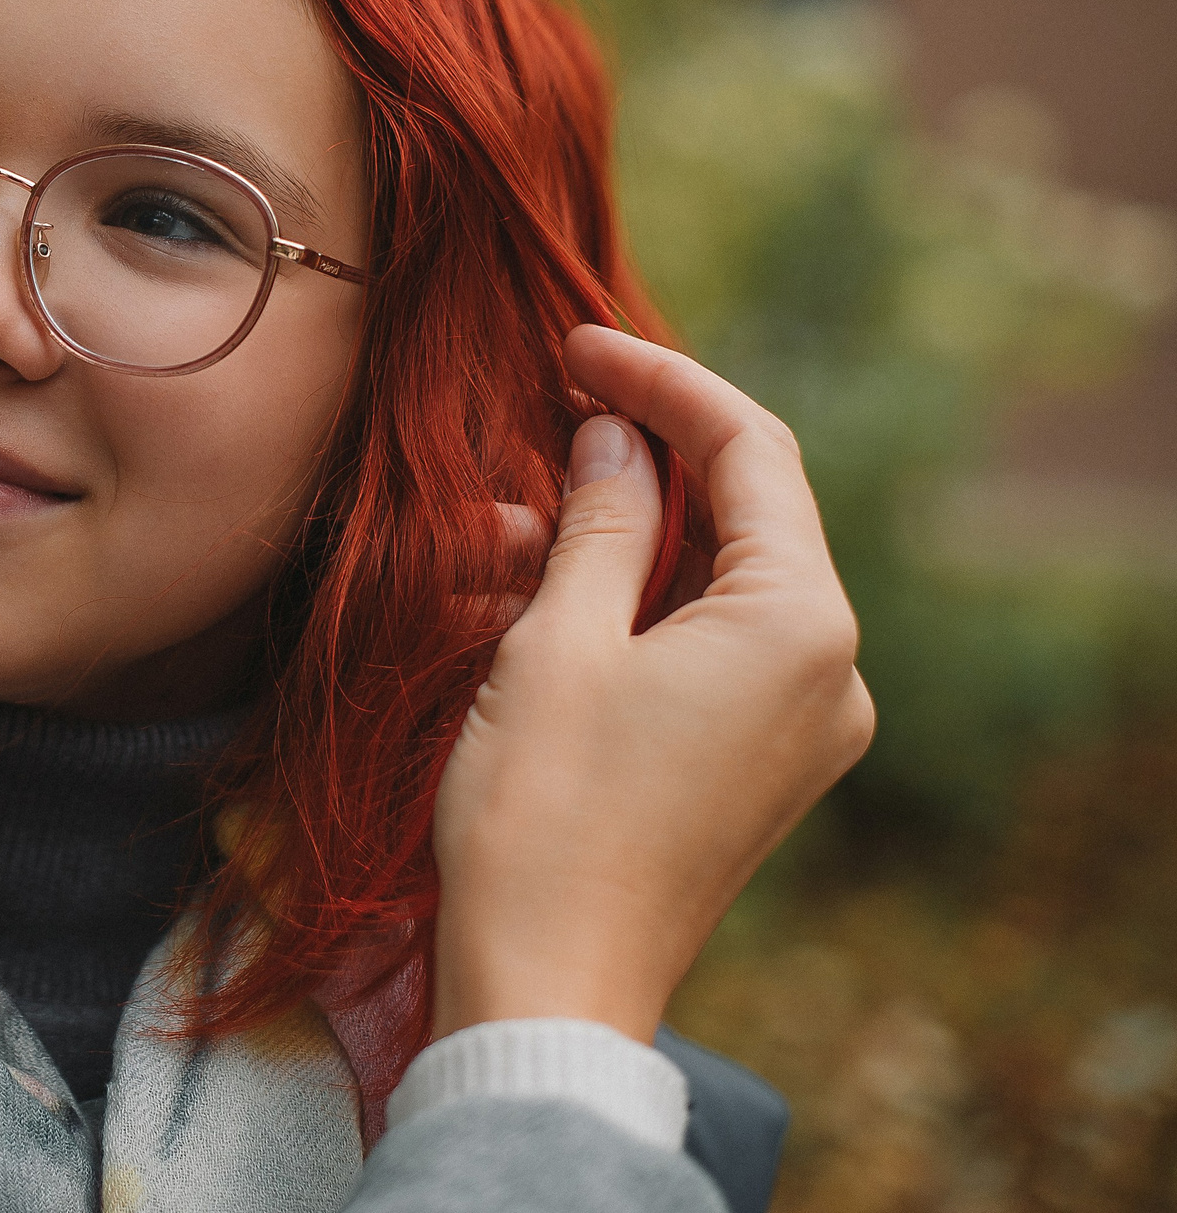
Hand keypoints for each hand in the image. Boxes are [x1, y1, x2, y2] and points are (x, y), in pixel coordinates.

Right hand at [429, 325, 874, 1041]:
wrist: (547, 983)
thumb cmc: (541, 810)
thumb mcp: (557, 639)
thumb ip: (602, 520)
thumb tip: (614, 436)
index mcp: (799, 624)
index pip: (752, 453)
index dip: (662, 384)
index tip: (574, 347)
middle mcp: (830, 671)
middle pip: (748, 512)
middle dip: (644, 457)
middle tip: (549, 407)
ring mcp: (804, 726)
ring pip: (717, 581)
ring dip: (621, 535)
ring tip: (500, 526)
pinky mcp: (759, 765)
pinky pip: (708, 646)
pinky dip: (632, 603)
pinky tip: (537, 589)